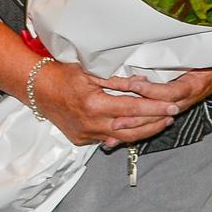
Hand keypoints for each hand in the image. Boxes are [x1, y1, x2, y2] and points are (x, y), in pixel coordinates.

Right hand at [33, 61, 181, 146]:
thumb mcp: (92, 72)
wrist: (37, 89)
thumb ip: (118, 80)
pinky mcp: (81, 139)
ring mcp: (86, 134)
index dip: (155, 108)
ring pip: (123, 138)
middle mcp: (91, 124)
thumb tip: (142, 82)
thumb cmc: (64, 75)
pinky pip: (108, 139)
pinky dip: (125, 134)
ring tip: (162, 122)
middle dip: (156, 122)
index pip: (133, 109)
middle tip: (174, 114)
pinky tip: (140, 129)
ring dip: (144, 131)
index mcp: (95, 105)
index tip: (173, 107)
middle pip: (132, 129)